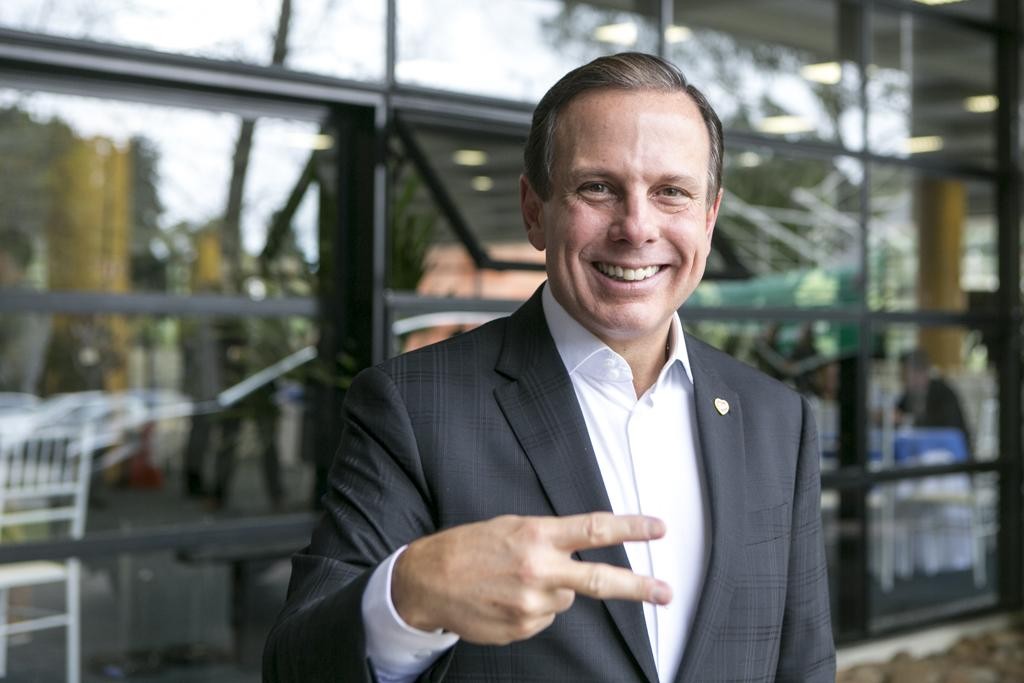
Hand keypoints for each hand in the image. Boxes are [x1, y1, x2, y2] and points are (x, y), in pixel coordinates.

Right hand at [391, 513, 670, 644]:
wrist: (427, 580)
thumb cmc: (469, 547)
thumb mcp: (511, 527)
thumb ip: (549, 539)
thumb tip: (579, 557)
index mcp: (537, 536)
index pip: (594, 529)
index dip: (631, 528)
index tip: (658, 528)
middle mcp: (539, 570)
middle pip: (600, 581)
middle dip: (639, 588)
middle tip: (666, 593)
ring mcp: (531, 604)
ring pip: (565, 599)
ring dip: (551, 591)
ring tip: (514, 581)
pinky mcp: (522, 628)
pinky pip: (543, 618)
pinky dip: (532, 609)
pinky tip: (505, 598)